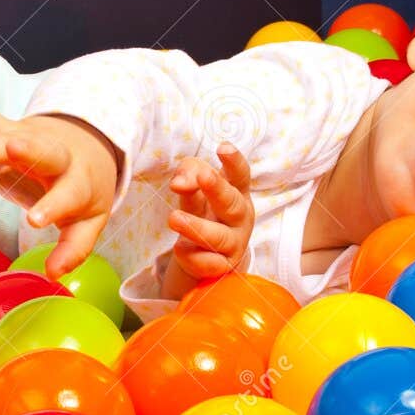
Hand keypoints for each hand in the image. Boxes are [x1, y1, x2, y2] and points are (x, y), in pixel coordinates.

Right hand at [0, 105, 120, 278]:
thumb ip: (73, 249)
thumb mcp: (89, 221)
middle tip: (10, 149)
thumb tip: (53, 274)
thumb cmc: (85, 191)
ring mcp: (31, 139)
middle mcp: (55, 156)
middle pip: (41, 152)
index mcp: (77, 182)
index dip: (52, 206)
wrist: (88, 143)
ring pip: (9, 137)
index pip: (67, 194)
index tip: (33, 220)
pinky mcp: (11, 128)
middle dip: (25, 150)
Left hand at [163, 143, 253, 298]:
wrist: (202, 251)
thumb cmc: (202, 207)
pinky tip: (180, 249)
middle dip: (218, 190)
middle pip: (232, 204)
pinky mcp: (223, 267)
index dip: (234, 161)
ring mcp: (234, 243)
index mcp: (237, 192)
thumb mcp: (193, 186)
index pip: (240, 175)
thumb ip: (188, 175)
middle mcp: (240, 217)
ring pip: (218, 237)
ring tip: (174, 218)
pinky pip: (208, 264)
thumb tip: (180, 183)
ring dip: (196, 227)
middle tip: (202, 177)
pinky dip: (192, 256)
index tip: (223, 147)